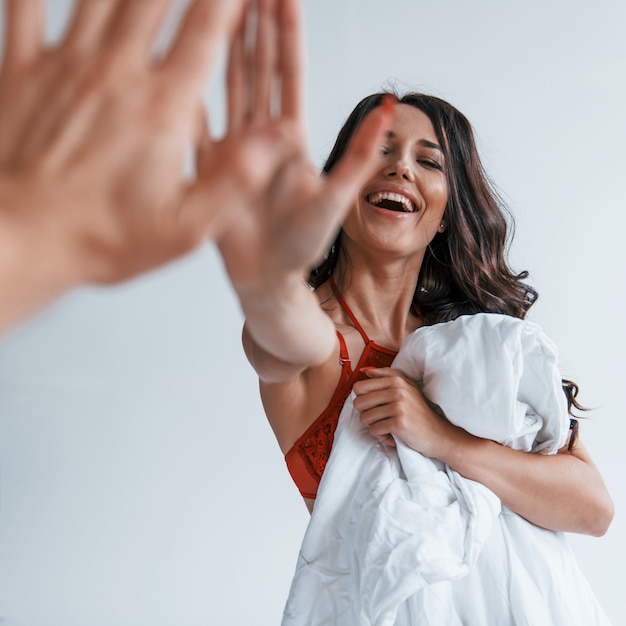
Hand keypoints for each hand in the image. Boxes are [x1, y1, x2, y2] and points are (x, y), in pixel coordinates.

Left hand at [0, 0, 241, 285]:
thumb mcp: (185, 227)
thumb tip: (277, 137)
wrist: (19, 240)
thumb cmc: (99, 238)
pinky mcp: (20, 71)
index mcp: (161, 108)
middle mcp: (116, 74)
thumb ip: (236, 179)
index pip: (208, 29)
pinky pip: (25, 5)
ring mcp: (64, 66)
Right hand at [216, 0, 394, 295]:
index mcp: (291, 138)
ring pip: (227, 86)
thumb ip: (357, 154)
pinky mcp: (208, 168)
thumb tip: (388, 107)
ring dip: (224, 47)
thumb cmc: (304, 245)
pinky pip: (194, 126)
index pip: (288, 74)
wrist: (268, 279)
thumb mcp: (336, 198)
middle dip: (253, 25)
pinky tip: (181, 64)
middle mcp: (261, 136)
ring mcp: (233, 148)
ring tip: (220, 9)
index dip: (285, 34)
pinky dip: (187, 95)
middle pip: (255, 68)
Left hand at [353, 367, 455, 456]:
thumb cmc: (418, 411)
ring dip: (372, 426)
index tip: (372, 405)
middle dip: (365, 413)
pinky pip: (374, 430)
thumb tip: (364, 371)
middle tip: (378, 418)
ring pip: (365, 418)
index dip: (361, 398)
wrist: (437, 433)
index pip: (359, 387)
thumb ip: (386, 375)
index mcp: (396, 380)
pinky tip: (391, 434)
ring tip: (385, 425)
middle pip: (359, 402)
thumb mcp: (407, 387)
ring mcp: (398, 407)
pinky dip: (380, 435)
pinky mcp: (398, 424)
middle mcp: (397, 391)